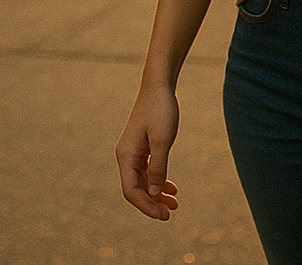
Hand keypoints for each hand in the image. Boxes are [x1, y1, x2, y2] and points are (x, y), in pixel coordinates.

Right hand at [116, 85, 180, 220]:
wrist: (159, 86)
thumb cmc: (161, 110)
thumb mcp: (163, 140)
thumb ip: (159, 167)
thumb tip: (155, 193)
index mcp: (126, 155)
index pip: (132, 191)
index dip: (146, 206)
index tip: (164, 215)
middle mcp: (126, 156)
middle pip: (136, 189)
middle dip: (153, 203)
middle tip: (171, 213)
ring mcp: (134, 151)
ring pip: (143, 181)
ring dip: (157, 194)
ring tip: (175, 203)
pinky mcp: (142, 147)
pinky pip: (147, 171)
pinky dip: (158, 180)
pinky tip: (171, 187)